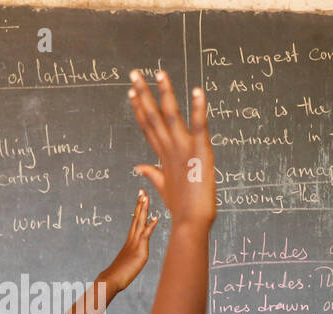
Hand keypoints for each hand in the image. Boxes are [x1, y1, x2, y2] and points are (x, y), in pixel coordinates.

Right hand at [98, 191, 158, 294]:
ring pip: (139, 223)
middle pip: (136, 218)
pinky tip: (156, 218)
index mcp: (130, 241)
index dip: (138, 210)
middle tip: (142, 191)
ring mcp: (135, 244)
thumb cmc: (119, 274)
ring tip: (146, 196)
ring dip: (143, 209)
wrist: (111, 280)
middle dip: (140, 204)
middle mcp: (132, 240)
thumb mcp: (129, 263)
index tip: (140, 199)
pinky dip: (150, 226)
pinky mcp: (139, 251)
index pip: (135, 222)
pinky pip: (145, 236)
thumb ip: (132, 257)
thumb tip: (133, 258)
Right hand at [128, 70, 215, 227]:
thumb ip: (153, 173)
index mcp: (162, 156)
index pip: (148, 127)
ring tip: (160, 72)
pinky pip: (200, 125)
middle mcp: (169, 149)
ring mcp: (183, 149)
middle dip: (143, 93)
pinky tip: (198, 91)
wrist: (192, 222)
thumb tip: (139, 167)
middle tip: (134, 72)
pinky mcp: (201, 151)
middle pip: (153, 116)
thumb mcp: (164, 188)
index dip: (139, 109)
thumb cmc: (181, 208)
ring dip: (165, 92)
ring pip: (171, 115)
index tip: (131, 92)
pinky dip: (199, 108)